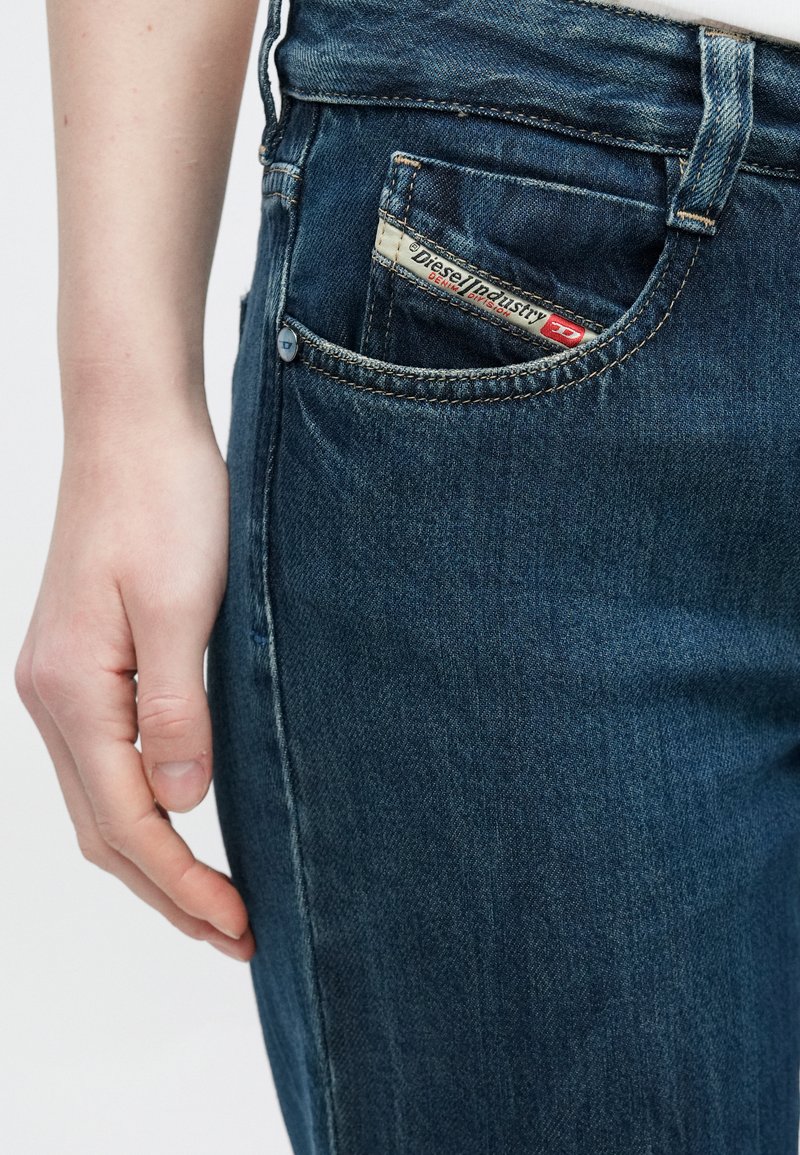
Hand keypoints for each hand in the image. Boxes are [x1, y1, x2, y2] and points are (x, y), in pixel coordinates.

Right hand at [15, 416, 253, 961]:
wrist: (133, 425)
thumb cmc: (162, 498)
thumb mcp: (182, 607)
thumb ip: (176, 710)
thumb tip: (180, 806)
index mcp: (72, 692)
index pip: (129, 823)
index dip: (183, 884)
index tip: (238, 926)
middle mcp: (53, 696)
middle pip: (105, 829)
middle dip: (167, 891)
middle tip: (234, 935)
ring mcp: (62, 681)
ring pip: (100, 802)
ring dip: (153, 859)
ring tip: (209, 901)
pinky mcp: (85, 662)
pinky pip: (106, 762)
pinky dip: (142, 810)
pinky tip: (178, 819)